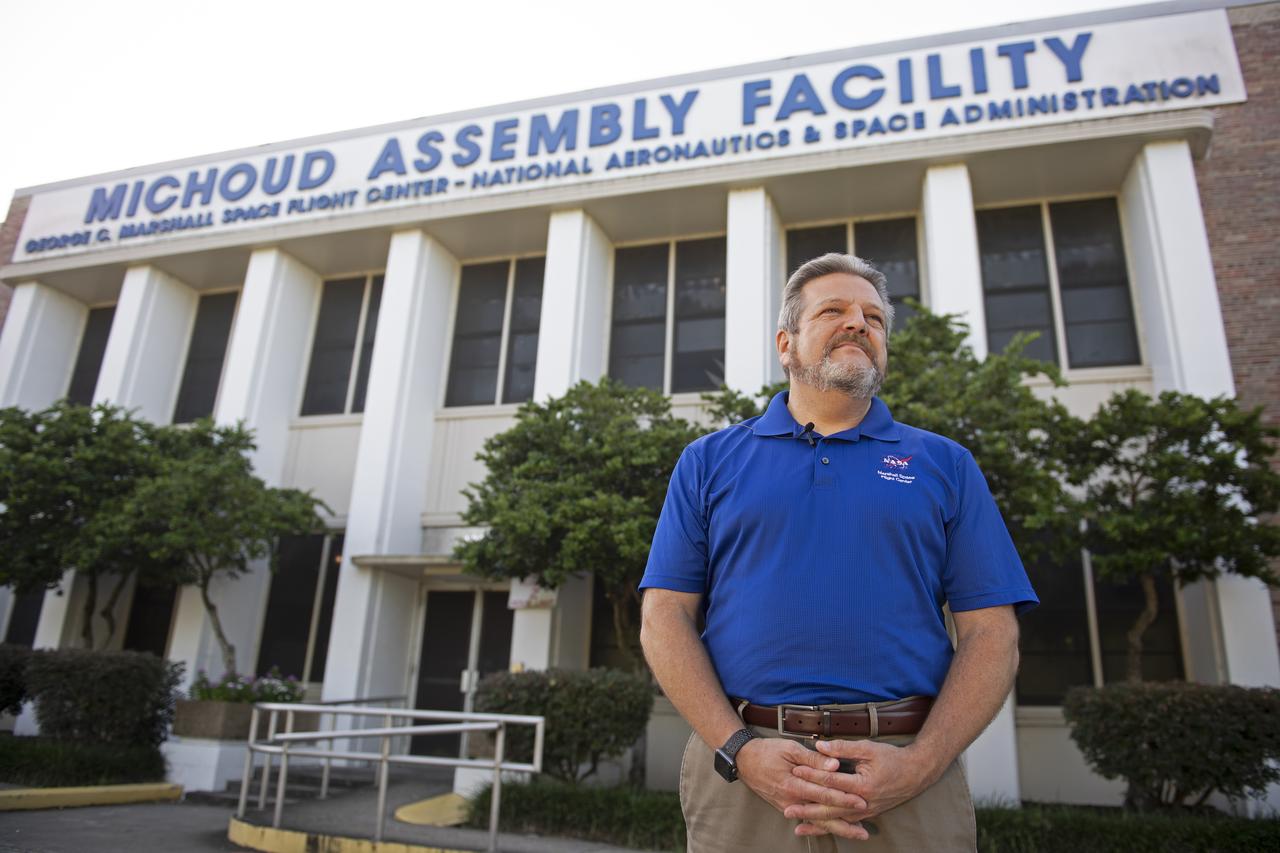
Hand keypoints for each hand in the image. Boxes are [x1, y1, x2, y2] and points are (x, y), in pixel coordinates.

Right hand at [734, 738, 871, 840]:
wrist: (744, 761)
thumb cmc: (767, 751)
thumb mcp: (790, 748)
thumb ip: (813, 758)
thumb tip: (835, 764)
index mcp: (794, 785)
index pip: (824, 794)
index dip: (844, 798)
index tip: (861, 801)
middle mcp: (792, 800)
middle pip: (823, 815)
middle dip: (845, 823)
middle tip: (865, 829)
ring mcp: (789, 806)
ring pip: (816, 821)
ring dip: (837, 828)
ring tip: (856, 833)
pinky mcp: (786, 807)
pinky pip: (807, 819)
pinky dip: (821, 827)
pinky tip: (833, 829)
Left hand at [786, 739, 934, 836]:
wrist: (915, 773)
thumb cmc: (892, 758)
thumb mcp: (868, 748)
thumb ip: (843, 747)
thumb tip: (820, 745)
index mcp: (863, 785)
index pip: (832, 781)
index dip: (812, 775)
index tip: (795, 771)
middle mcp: (863, 803)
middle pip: (831, 808)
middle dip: (808, 810)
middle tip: (788, 810)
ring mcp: (866, 811)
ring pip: (837, 820)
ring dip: (817, 823)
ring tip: (797, 826)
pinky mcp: (867, 814)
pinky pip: (845, 823)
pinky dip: (831, 826)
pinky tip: (818, 829)